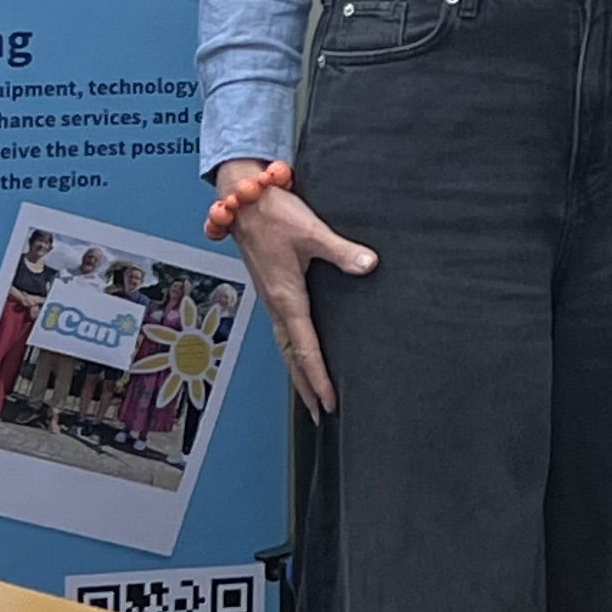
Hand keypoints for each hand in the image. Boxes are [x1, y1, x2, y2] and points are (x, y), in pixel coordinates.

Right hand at [212, 161, 375, 416]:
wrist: (241, 197)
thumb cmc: (274, 212)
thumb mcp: (311, 231)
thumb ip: (342, 251)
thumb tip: (369, 265)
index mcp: (286, 298)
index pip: (306, 349)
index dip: (318, 377)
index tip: (328, 403)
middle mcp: (275, 304)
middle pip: (291, 356)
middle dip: (305, 386)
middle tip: (319, 414)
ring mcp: (270, 298)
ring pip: (284, 346)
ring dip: (298, 372)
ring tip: (310, 395)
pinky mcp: (270, 289)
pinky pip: (281, 330)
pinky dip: (292, 350)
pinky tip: (300, 353)